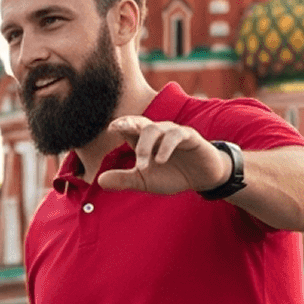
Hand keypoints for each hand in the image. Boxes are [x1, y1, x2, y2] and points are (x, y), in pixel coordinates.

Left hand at [100, 116, 232, 195]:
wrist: (203, 178)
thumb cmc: (172, 175)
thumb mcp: (145, 181)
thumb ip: (124, 180)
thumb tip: (99, 180)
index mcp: (144, 140)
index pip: (129, 127)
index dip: (119, 125)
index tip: (110, 129)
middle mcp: (157, 133)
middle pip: (140, 122)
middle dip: (128, 123)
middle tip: (116, 128)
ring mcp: (173, 133)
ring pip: (155, 129)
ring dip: (145, 146)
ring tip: (142, 165)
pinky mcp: (190, 137)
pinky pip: (176, 135)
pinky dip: (166, 147)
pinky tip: (160, 160)